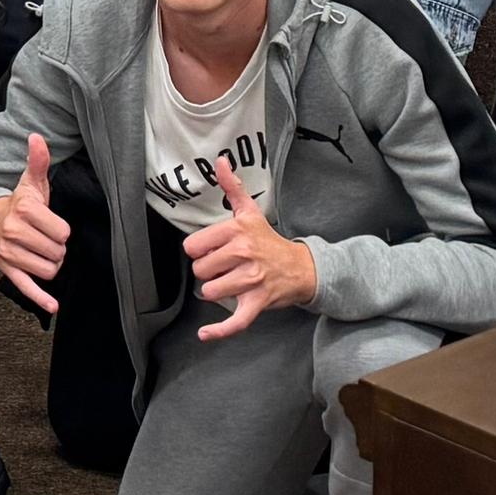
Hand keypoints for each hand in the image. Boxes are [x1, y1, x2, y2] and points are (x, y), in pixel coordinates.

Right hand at [0, 133, 72, 311]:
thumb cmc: (17, 204)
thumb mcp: (29, 183)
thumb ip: (38, 161)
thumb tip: (37, 137)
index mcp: (24, 209)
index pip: (63, 231)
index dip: (61, 230)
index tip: (50, 225)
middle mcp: (14, 231)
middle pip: (58, 252)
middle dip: (56, 247)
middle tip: (44, 238)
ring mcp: (10, 253)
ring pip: (49, 269)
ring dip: (50, 263)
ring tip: (39, 251)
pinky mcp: (8, 271)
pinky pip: (27, 286)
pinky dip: (41, 297)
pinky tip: (53, 305)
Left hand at [187, 161, 321, 337]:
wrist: (302, 268)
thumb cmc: (269, 241)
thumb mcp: (250, 212)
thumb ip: (232, 187)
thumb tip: (220, 161)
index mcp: (237, 230)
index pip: (193, 247)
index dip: (199, 252)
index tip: (213, 251)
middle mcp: (244, 253)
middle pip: (200, 271)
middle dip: (208, 272)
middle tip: (226, 268)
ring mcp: (252, 279)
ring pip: (211, 292)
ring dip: (216, 292)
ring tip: (231, 284)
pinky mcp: (258, 302)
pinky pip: (235, 321)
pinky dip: (220, 331)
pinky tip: (206, 334)